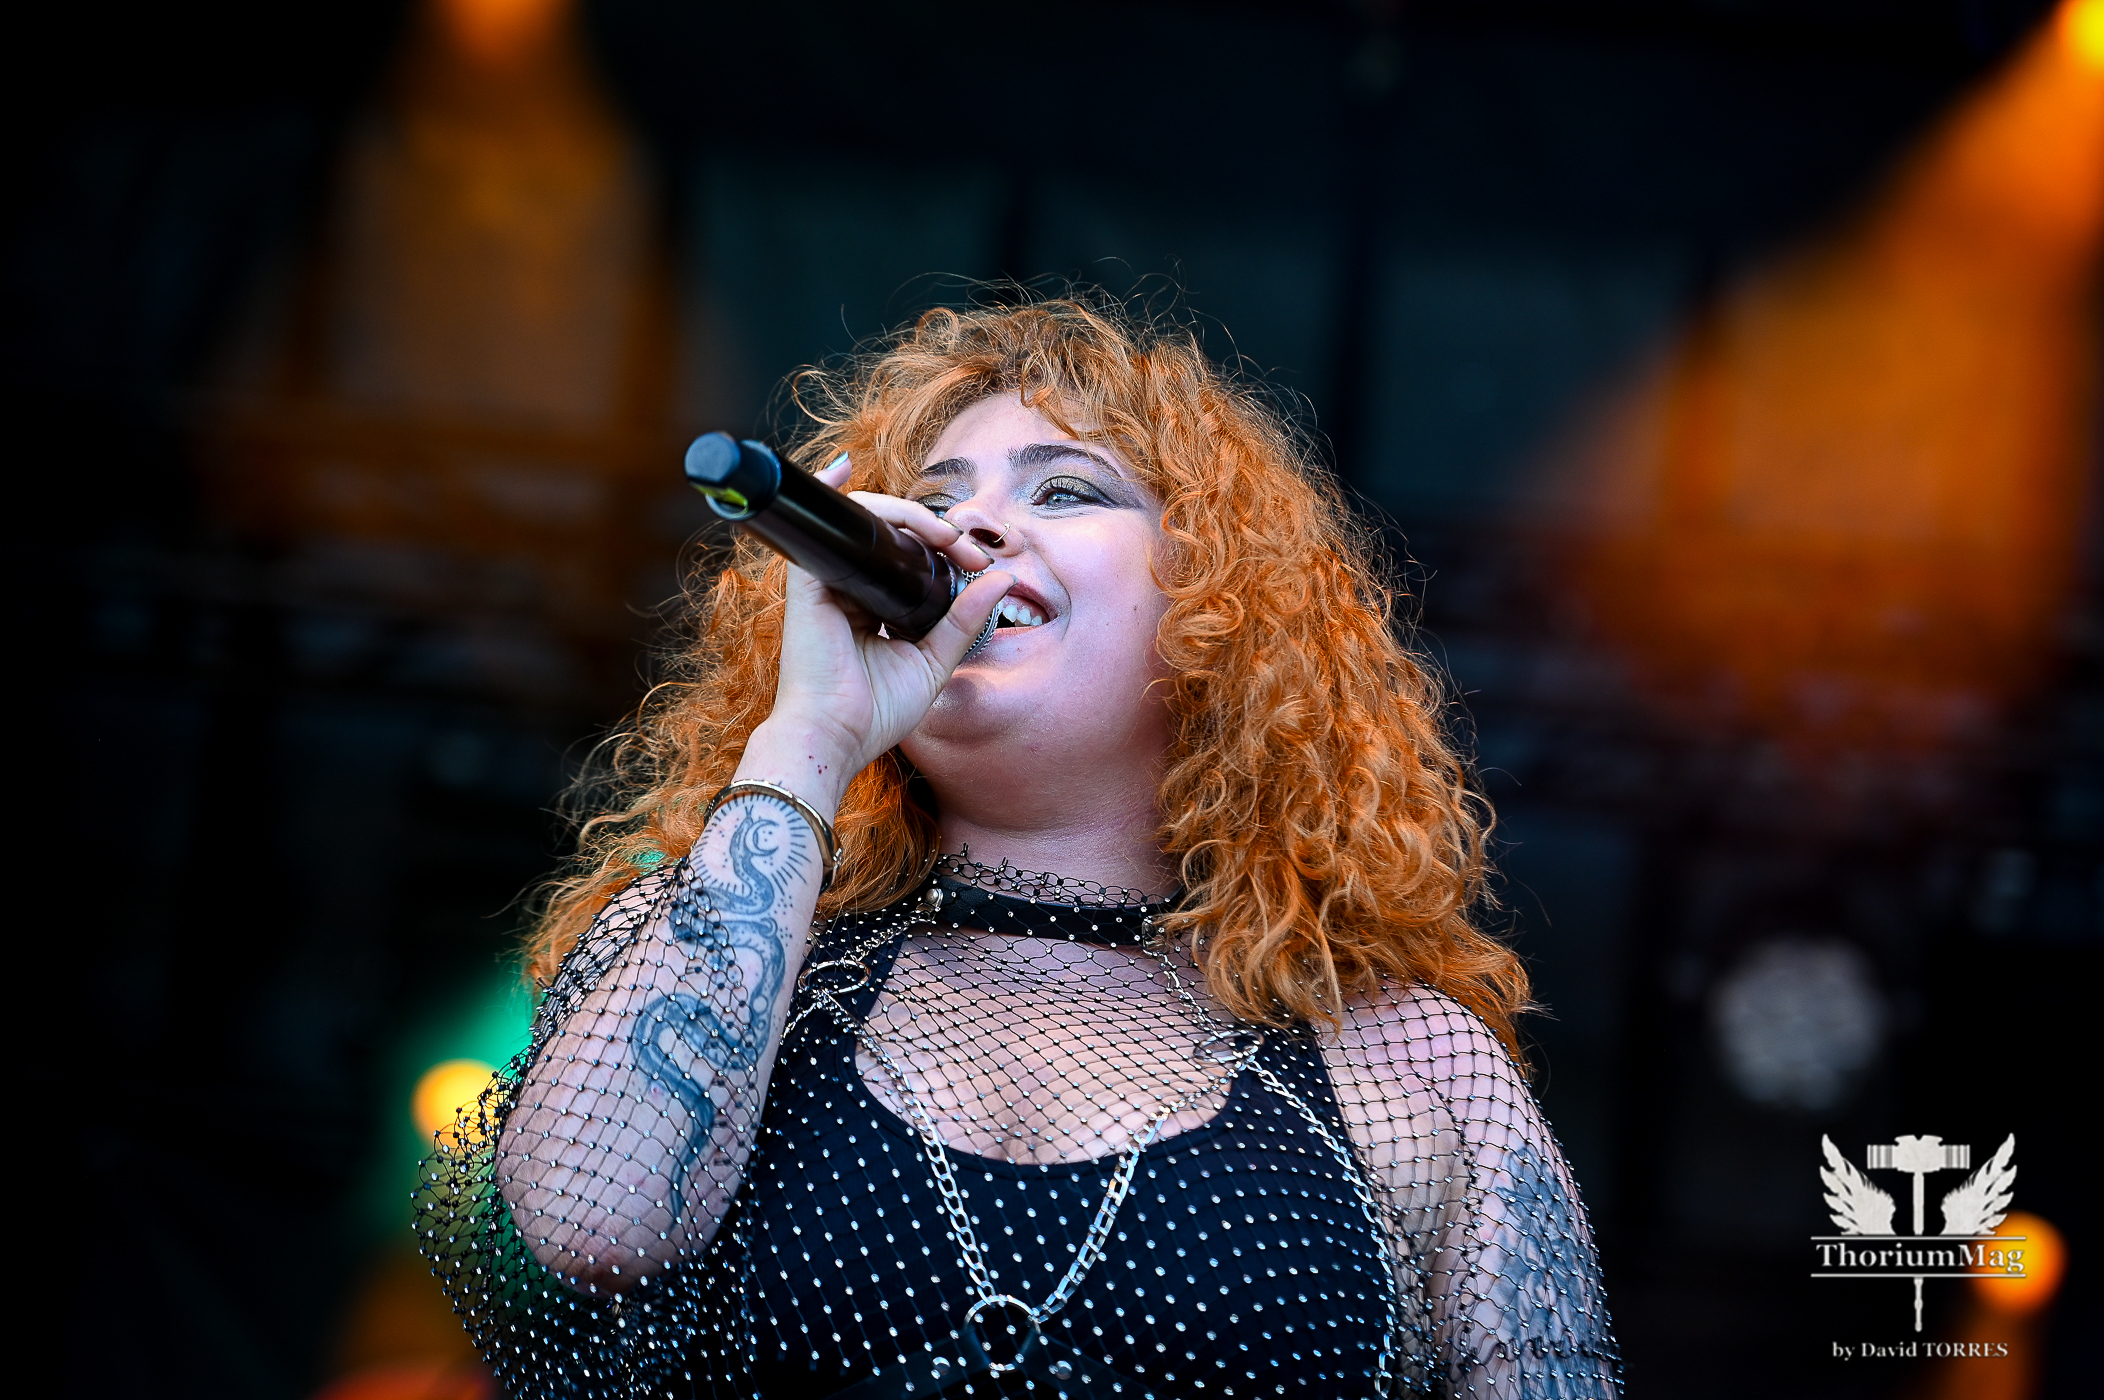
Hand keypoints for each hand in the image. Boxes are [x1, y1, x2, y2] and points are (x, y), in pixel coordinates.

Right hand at [736, 456, 1011, 812]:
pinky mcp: (809, 579)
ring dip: (909, 516)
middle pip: (891, 537)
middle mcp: (849, 588)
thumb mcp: (933, 663)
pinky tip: (844, 467)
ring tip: (944, 534)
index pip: (909, 559)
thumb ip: (964, 621)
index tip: (980, 564)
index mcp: (874, 608)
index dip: (946, 550)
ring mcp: (828, 580)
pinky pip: (826, 524)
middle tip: (970, 550)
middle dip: (937, 531)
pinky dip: (836, 492)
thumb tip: (1002, 580)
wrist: (835, 737)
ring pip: (867, 524)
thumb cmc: (875, 712)